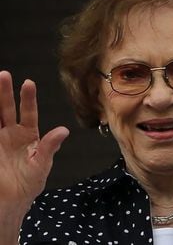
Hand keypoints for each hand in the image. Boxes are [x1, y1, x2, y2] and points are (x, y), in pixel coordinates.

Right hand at [0, 71, 67, 222]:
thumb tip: (63, 130)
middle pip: (5, 109)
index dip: (28, 98)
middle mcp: (9, 134)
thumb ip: (49, 147)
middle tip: (3, 74)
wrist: (11, 202)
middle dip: (3, 92)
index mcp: (26, 135)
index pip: (28, 112)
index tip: (28, 83)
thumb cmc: (29, 183)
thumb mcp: (42, 165)